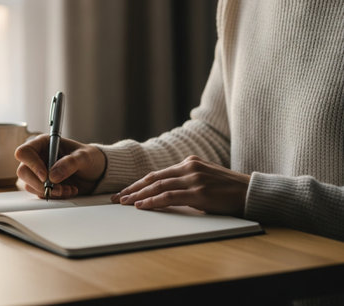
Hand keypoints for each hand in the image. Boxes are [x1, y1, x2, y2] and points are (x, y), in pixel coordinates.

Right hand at [15, 135, 105, 198]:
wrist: (98, 172)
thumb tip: (53, 175)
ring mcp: (40, 172)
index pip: (25, 152)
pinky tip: (68, 190)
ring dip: (49, 191)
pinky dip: (54, 196)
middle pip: (23, 172)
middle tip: (58, 187)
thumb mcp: (84, 157)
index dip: (32, 164)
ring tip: (68, 188)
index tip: (46, 175)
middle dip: (40, 183)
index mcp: (45, 143)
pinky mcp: (44, 184)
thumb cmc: (90, 157)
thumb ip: (70, 163)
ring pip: (30, 185)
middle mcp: (39, 157)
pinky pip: (40, 194)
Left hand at [112, 155, 249, 216]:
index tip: (126, 191)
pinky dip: (153, 201)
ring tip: (124, 203)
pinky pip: (169, 196)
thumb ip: (186, 180)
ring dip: (138, 195)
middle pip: (154, 178)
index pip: (158, 173)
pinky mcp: (199, 192)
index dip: (139, 183)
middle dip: (133, 188)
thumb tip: (166, 192)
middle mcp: (189, 167)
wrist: (250, 192)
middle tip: (117, 197)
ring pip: (158, 186)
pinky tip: (142, 206)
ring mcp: (193, 178)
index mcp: (189, 162)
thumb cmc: (228, 189)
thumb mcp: (205, 178)